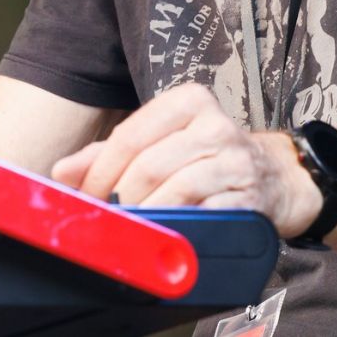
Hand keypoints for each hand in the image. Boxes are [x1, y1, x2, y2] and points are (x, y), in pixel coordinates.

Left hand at [49, 83, 323, 237]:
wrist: (275, 177)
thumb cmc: (206, 158)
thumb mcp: (161, 141)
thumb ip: (109, 153)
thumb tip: (62, 172)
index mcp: (189, 100)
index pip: (131, 134)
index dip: (101, 170)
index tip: (87, 196)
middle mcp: (215, 124)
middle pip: (149, 164)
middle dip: (120, 198)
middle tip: (106, 218)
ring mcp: (235, 159)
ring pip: (175, 189)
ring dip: (146, 216)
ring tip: (131, 228)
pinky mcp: (249, 196)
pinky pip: (204, 214)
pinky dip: (178, 228)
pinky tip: (165, 236)